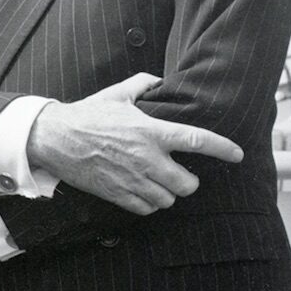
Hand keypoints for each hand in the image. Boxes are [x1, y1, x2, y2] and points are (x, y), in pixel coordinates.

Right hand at [28, 72, 243, 215]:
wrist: (53, 137)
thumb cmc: (85, 115)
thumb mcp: (116, 94)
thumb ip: (142, 85)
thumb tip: (159, 81)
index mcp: (150, 132)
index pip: (196, 141)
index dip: (223, 148)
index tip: (237, 154)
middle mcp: (146, 158)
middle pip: (188, 184)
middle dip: (188, 182)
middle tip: (179, 174)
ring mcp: (132, 179)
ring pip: (168, 200)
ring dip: (167, 194)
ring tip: (158, 184)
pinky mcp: (117, 194)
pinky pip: (146, 209)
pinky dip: (148, 204)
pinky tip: (142, 192)